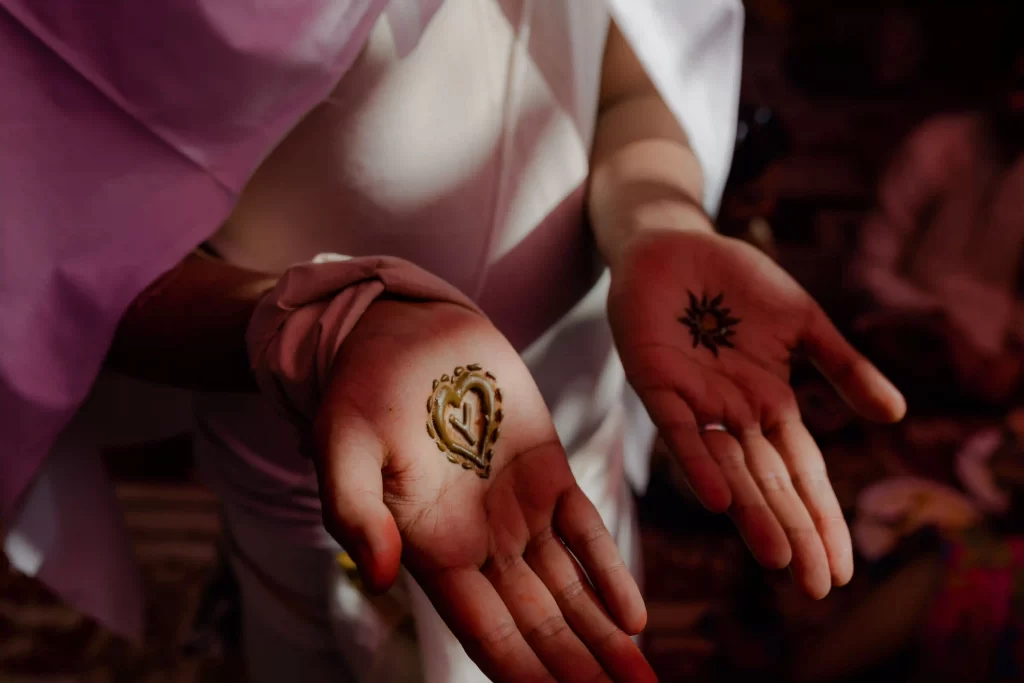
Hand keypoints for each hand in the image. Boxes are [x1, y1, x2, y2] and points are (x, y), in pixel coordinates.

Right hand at [313, 300, 654, 682]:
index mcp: (435, 549)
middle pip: (538, 626)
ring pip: (569, 589)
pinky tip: (633, 616)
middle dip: (577, 670)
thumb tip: (375, 575)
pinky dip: (609, 572)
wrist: (401, 335)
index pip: (488, 633)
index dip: (526, 675)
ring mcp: (519, 509)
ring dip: (603, 637)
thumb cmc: (360, 392)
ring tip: (639, 682)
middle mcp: (482, 543)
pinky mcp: (547, 469)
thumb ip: (354, 512)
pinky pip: (586, 531)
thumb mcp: (342, 448)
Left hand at [608, 229, 905, 598]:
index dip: (822, 519)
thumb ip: (842, 368)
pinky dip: (699, 462)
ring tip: (778, 560)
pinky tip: (719, 496)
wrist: (674, 243)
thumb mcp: (803, 324)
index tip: (843, 570)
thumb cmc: (737, 284)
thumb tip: (896, 415)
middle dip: (794, 533)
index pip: (803, 473)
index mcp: (769, 403)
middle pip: (770, 483)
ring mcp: (695, 402)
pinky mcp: (657, 382)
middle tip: (818, 587)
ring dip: (753, 513)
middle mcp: (733, 414)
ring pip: (728, 468)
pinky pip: (680, 430)